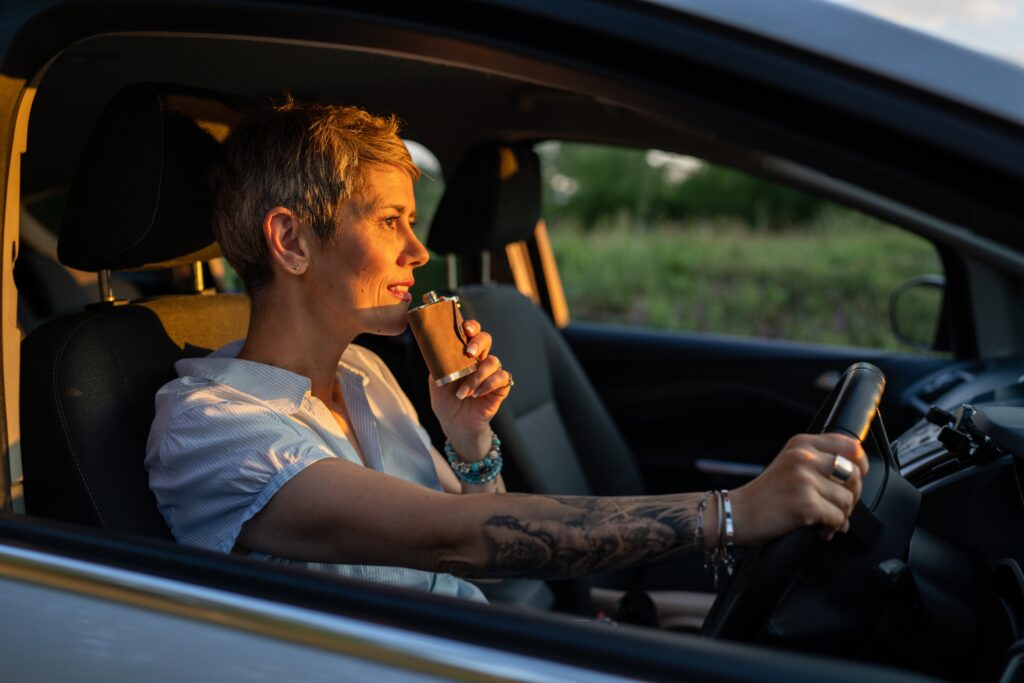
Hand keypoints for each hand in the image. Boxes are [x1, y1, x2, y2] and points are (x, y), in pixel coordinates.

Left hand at [428, 319, 511, 457]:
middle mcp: (479, 361)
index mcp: (464, 355)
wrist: (455, 424)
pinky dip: (488, 385)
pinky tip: (476, 395)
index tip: (465, 329)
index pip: (471, 333)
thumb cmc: (446, 401)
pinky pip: (501, 378)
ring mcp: (490, 374)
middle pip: (486, 339)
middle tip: (469, 353)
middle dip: (479, 342)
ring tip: (464, 392)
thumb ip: (437, 364)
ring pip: (493, 361)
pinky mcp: (499, 388)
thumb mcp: (436, 380)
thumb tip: (433, 349)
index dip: (471, 327)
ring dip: (477, 376)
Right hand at [729, 433, 867, 545]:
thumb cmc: (766, 494)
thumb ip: (818, 462)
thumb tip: (857, 475)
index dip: (860, 465)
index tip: (853, 480)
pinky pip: (838, 517)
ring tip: (826, 520)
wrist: (738, 513)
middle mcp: (803, 456)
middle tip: (839, 507)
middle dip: (852, 496)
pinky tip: (821, 529)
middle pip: (854, 474)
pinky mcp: (805, 502)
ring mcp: (804, 479)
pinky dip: (833, 527)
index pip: (850, 446)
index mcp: (801, 444)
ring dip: (842, 515)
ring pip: (848, 499)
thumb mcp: (790, 464)